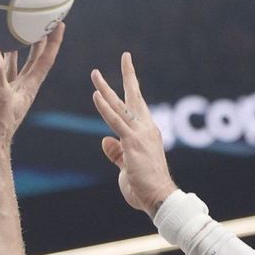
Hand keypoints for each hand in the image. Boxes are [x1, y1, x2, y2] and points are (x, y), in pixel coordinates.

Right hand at [0, 24, 63, 153]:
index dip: (52, 41)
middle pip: (29, 60)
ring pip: (5, 69)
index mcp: (28, 87)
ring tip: (1, 35)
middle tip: (34, 22)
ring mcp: (2, 96)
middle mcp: (17, 90)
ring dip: (5, 54)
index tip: (58, 22)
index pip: (45, 59)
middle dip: (34, 42)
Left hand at [91, 53, 176, 214]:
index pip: (138, 108)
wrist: (159, 198)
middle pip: (135, 97)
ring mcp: (140, 134)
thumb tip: (105, 140)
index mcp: (147, 134)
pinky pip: (116, 121)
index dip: (132, 90)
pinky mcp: (132, 142)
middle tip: (125, 57)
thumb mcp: (127, 167)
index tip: (129, 74)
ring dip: (106, 88)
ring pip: (121, 106)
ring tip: (95, 73)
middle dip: (128, 76)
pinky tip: (96, 95)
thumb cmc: (145, 187)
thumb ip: (117, 153)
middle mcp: (147, 129)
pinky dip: (105, 108)